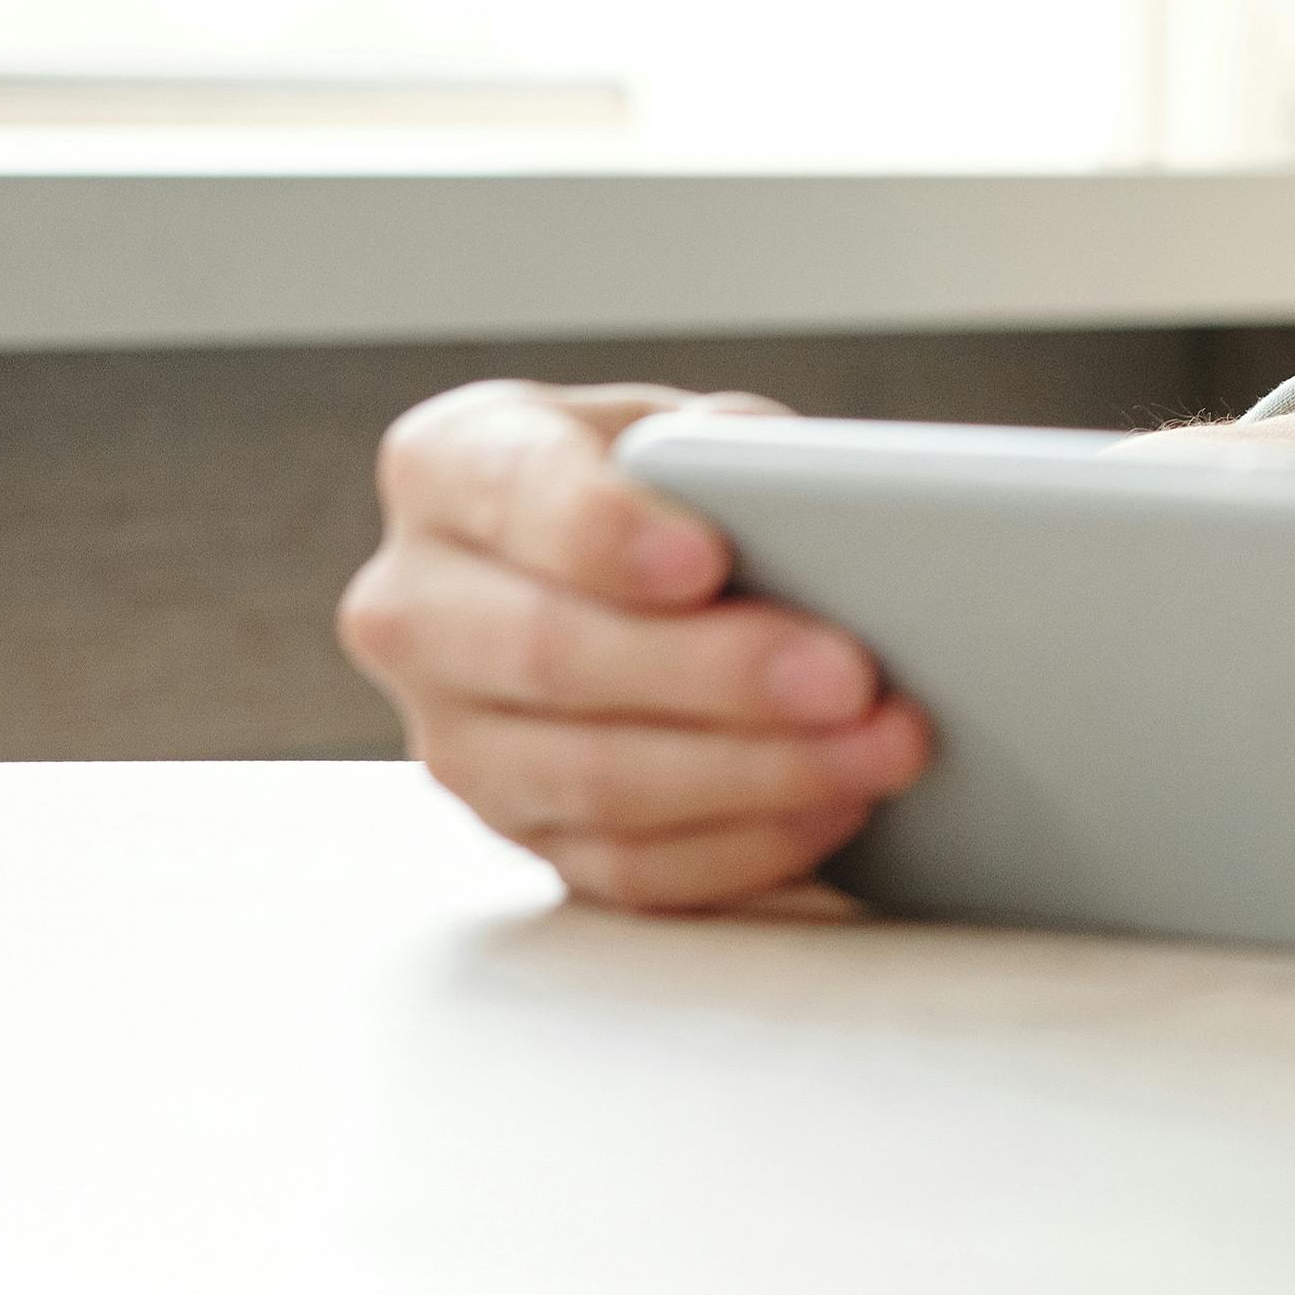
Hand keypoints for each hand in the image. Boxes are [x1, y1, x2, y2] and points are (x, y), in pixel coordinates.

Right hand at [336, 379, 932, 914]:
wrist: (619, 571)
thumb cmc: (659, 485)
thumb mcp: (684, 428)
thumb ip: (722, 449)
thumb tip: (794, 498)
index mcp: (447, 466)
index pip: (514, 493)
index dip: (607, 533)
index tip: (705, 559)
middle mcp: (417, 608)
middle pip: (550, 654)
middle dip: (714, 674)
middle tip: (848, 675)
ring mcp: (452, 735)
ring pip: (593, 778)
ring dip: (755, 774)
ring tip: (877, 748)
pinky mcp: (513, 833)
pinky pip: (623, 866)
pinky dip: (743, 846)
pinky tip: (835, 809)